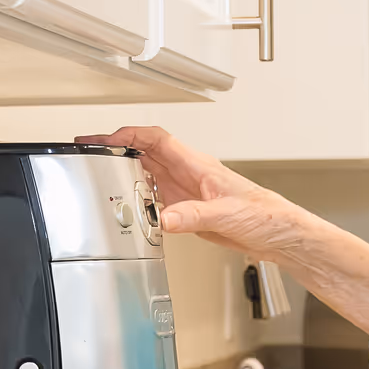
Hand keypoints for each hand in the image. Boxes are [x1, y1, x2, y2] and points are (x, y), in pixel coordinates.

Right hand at [74, 126, 305, 259]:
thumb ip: (193, 216)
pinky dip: (139, 200)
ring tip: (99, 175)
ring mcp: (188, 191)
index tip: (104, 139)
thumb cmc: (265, 215)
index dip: (128, 134)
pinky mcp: (189, 210)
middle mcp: (189, 174)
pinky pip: (156, 199)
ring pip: (148, 174)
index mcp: (197, 165)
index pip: (156, 139)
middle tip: (89, 151)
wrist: (279, 235)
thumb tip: (164, 218)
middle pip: (145, 152)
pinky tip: (130, 207)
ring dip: (125, 173)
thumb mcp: (226, 214)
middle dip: (116, 148)